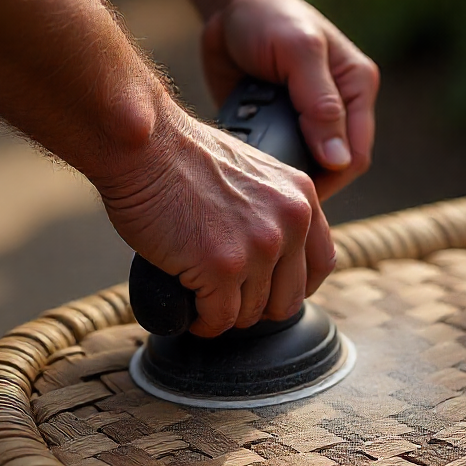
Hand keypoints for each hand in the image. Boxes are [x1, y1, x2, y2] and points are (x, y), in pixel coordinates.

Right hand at [96, 96, 335, 336]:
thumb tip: (274, 256)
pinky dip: (202, 322)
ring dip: (224, 313)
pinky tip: (189, 308)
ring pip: (251, 314)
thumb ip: (273, 210)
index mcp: (302, 197)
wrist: (144, 143)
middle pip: (289, 299)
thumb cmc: (182, 155)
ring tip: (201, 296)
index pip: (321, 264)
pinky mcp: (222, 267)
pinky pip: (219, 320)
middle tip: (228, 298)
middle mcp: (291, 222)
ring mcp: (259, 246)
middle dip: (256, 306)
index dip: (292, 287)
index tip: (268, 291)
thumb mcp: (253, 174)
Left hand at [202, 0, 379, 198]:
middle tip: (264, 178)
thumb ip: (321, 103)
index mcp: (356, 88)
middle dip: (300, 175)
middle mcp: (339, 109)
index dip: (330, 178)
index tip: (292, 188)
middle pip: (331, 168)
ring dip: (276, 169)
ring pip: (302, 167)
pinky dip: (259, 160)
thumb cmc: (269, 19)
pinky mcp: (279, 126)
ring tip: (249, 157)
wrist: (228, 8)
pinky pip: (275, 158)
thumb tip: (339, 159)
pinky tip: (240, 151)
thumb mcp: (298, 52)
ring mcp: (308, 120)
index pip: (356, 155)